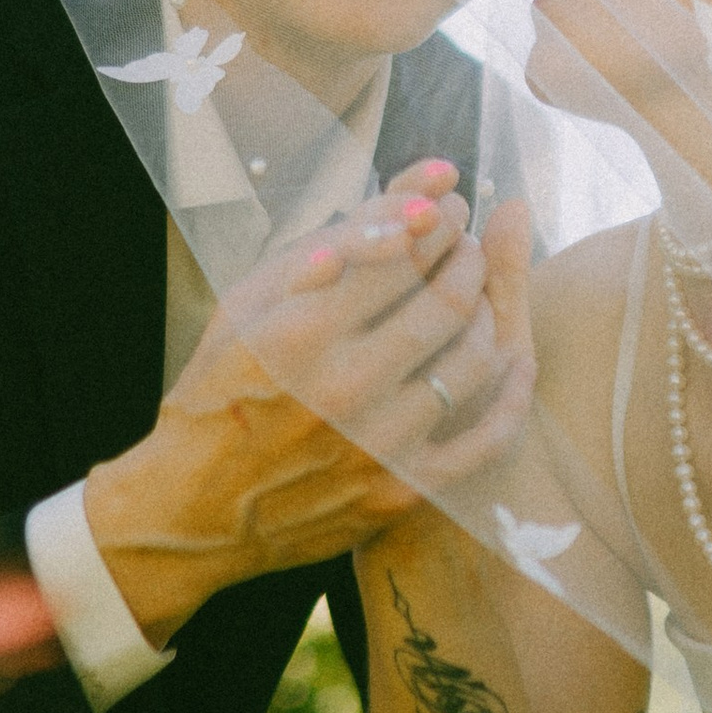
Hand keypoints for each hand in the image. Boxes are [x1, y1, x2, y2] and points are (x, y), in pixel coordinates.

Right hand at [78, 166, 532, 639]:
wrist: (197, 508)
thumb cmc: (219, 392)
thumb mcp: (246, 306)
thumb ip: (323, 250)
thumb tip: (407, 204)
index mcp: (300, 332)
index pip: (403, 252)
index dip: (438, 218)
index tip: (445, 207)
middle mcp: (344, 387)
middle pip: (449, 300)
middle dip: (470, 257)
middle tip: (467, 246)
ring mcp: (379, 445)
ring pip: (476, 360)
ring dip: (489, 313)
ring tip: (476, 296)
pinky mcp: (403, 490)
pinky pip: (488, 437)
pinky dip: (512, 390)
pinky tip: (514, 359)